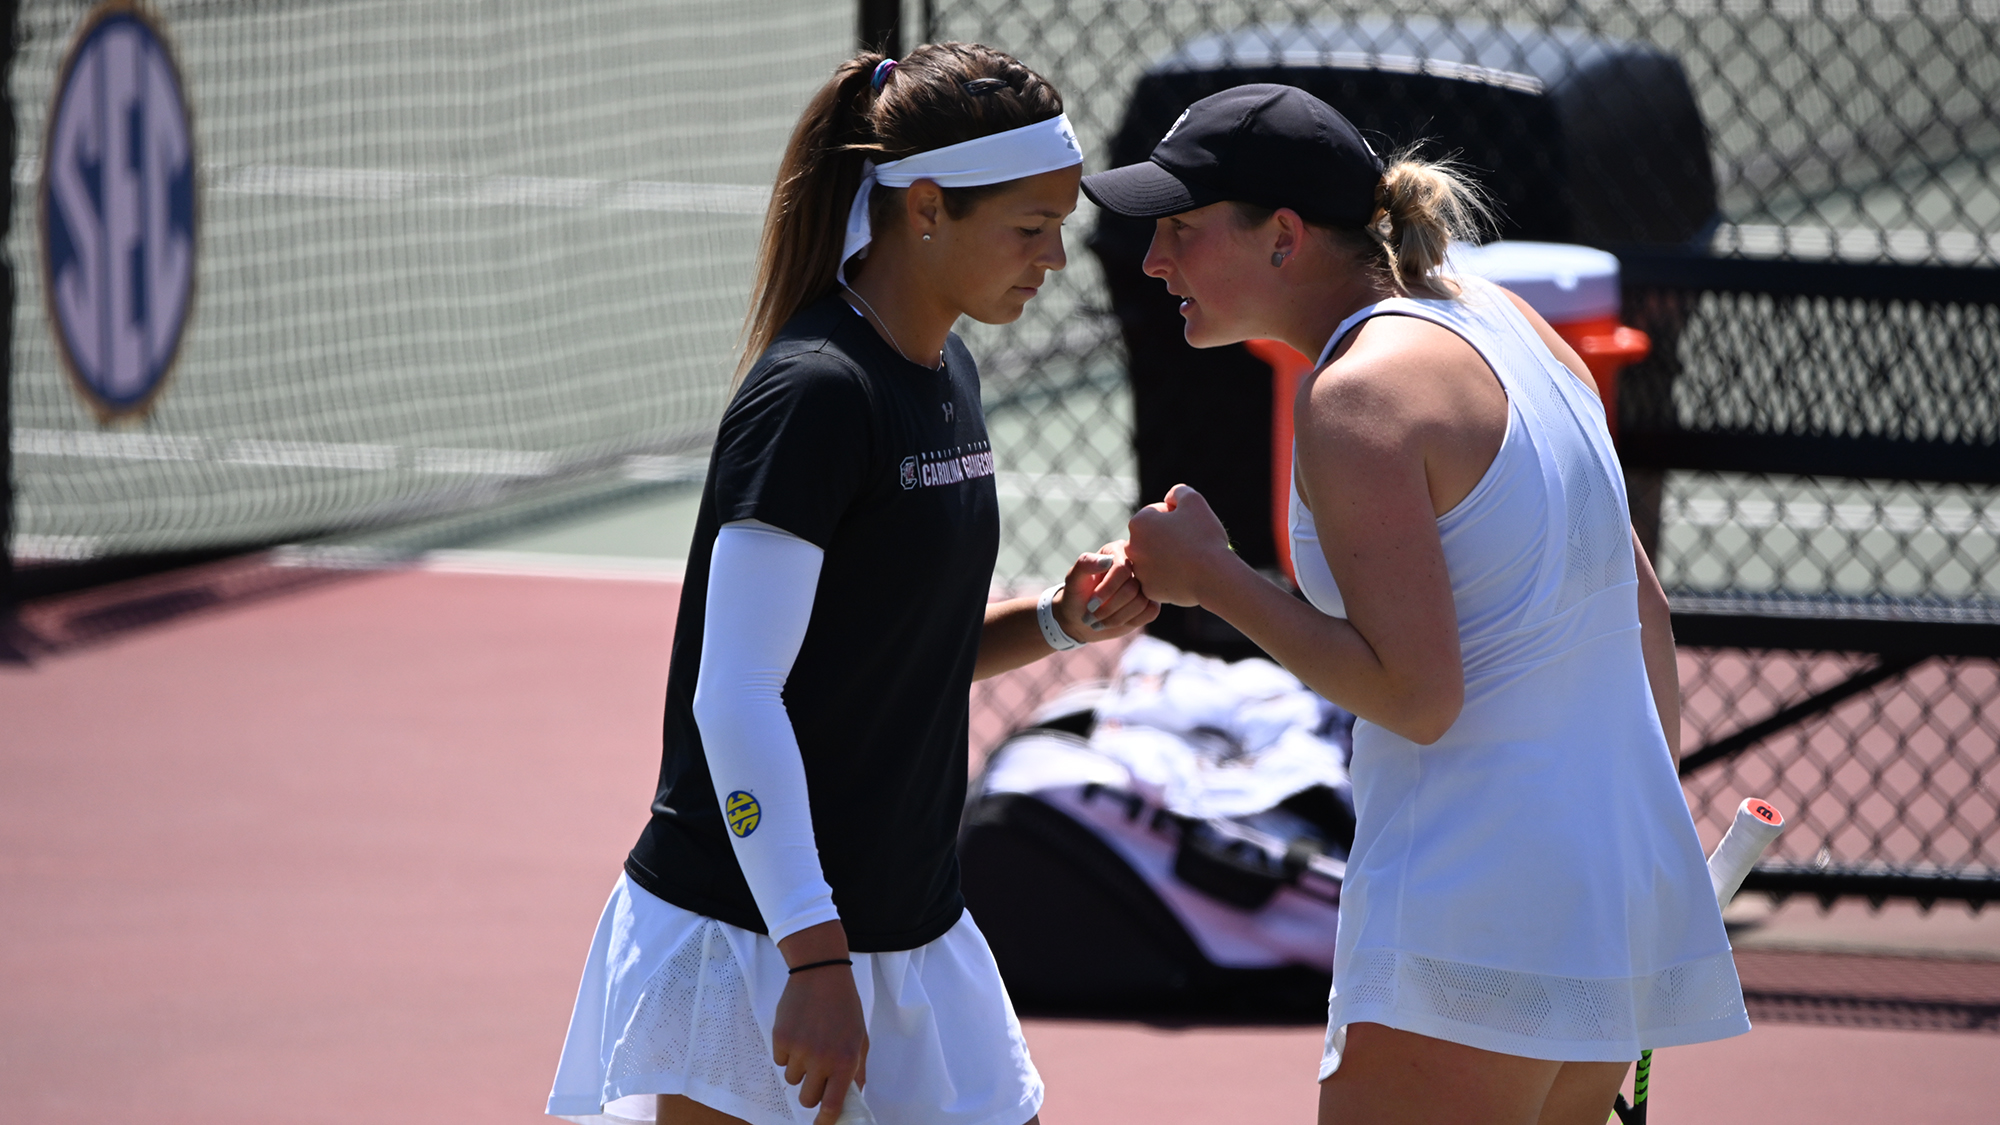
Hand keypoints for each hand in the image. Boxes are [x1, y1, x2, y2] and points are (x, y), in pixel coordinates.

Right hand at [773, 922, 866, 1124]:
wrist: (820, 974)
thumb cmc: (845, 1007)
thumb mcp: (860, 1038)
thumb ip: (857, 1070)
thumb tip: (854, 1096)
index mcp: (845, 1061)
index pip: (832, 1104)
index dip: (826, 1120)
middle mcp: (822, 1059)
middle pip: (807, 1099)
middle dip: (811, 1091)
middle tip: (817, 1073)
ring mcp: (799, 1050)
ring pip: (792, 1079)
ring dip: (800, 1068)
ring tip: (809, 1042)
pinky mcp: (780, 1039)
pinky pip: (780, 1061)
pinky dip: (787, 1052)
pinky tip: (798, 1031)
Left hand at [1052, 542, 1159, 641]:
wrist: (1082, 618)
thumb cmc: (1077, 595)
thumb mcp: (1073, 580)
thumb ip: (1084, 564)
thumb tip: (1108, 560)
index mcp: (1117, 551)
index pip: (1122, 569)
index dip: (1106, 590)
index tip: (1090, 605)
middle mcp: (1136, 564)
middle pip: (1132, 588)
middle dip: (1109, 608)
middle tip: (1091, 617)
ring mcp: (1146, 583)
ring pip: (1142, 602)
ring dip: (1117, 617)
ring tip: (1100, 620)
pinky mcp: (1152, 600)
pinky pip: (1151, 611)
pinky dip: (1131, 621)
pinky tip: (1117, 620)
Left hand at [1125, 484, 1232, 606]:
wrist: (1213, 575)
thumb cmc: (1203, 535)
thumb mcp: (1194, 501)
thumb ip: (1178, 492)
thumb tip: (1170, 498)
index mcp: (1138, 523)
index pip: (1155, 514)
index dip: (1175, 516)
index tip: (1189, 525)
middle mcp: (1131, 548)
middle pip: (1151, 537)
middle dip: (1167, 537)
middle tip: (1190, 543)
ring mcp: (1139, 571)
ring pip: (1154, 559)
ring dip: (1167, 557)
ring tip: (1189, 559)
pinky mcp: (1149, 590)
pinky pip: (1160, 580)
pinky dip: (1171, 577)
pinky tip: (1187, 575)